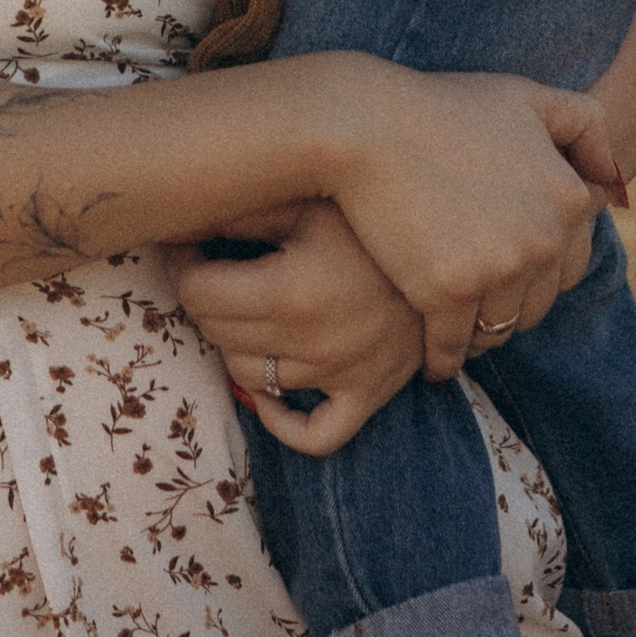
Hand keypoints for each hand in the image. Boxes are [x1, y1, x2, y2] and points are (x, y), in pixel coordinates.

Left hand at [169, 199, 427, 453]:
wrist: (452, 249)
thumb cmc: (374, 217)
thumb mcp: (311, 202)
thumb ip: (246, 211)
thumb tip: (184, 216)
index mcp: (292, 289)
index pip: (198, 292)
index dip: (183, 266)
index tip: (188, 249)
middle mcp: (312, 342)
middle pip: (216, 332)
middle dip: (205, 300)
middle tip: (216, 273)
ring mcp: (339, 375)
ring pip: (248, 377)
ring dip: (236, 346)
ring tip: (247, 312)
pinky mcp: (366, 395)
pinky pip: (314, 435)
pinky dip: (282, 421)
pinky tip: (272, 391)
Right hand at [318, 59, 605, 381]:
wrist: (365, 124)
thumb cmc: (440, 108)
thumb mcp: (526, 97)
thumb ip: (584, 124)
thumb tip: (616, 180)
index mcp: (569, 199)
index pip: (570, 267)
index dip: (536, 270)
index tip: (507, 273)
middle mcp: (544, 238)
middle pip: (535, 305)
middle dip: (508, 305)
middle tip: (476, 303)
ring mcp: (498, 268)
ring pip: (496, 331)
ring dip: (478, 335)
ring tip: (455, 330)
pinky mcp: (449, 293)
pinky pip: (452, 348)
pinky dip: (442, 359)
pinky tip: (431, 360)